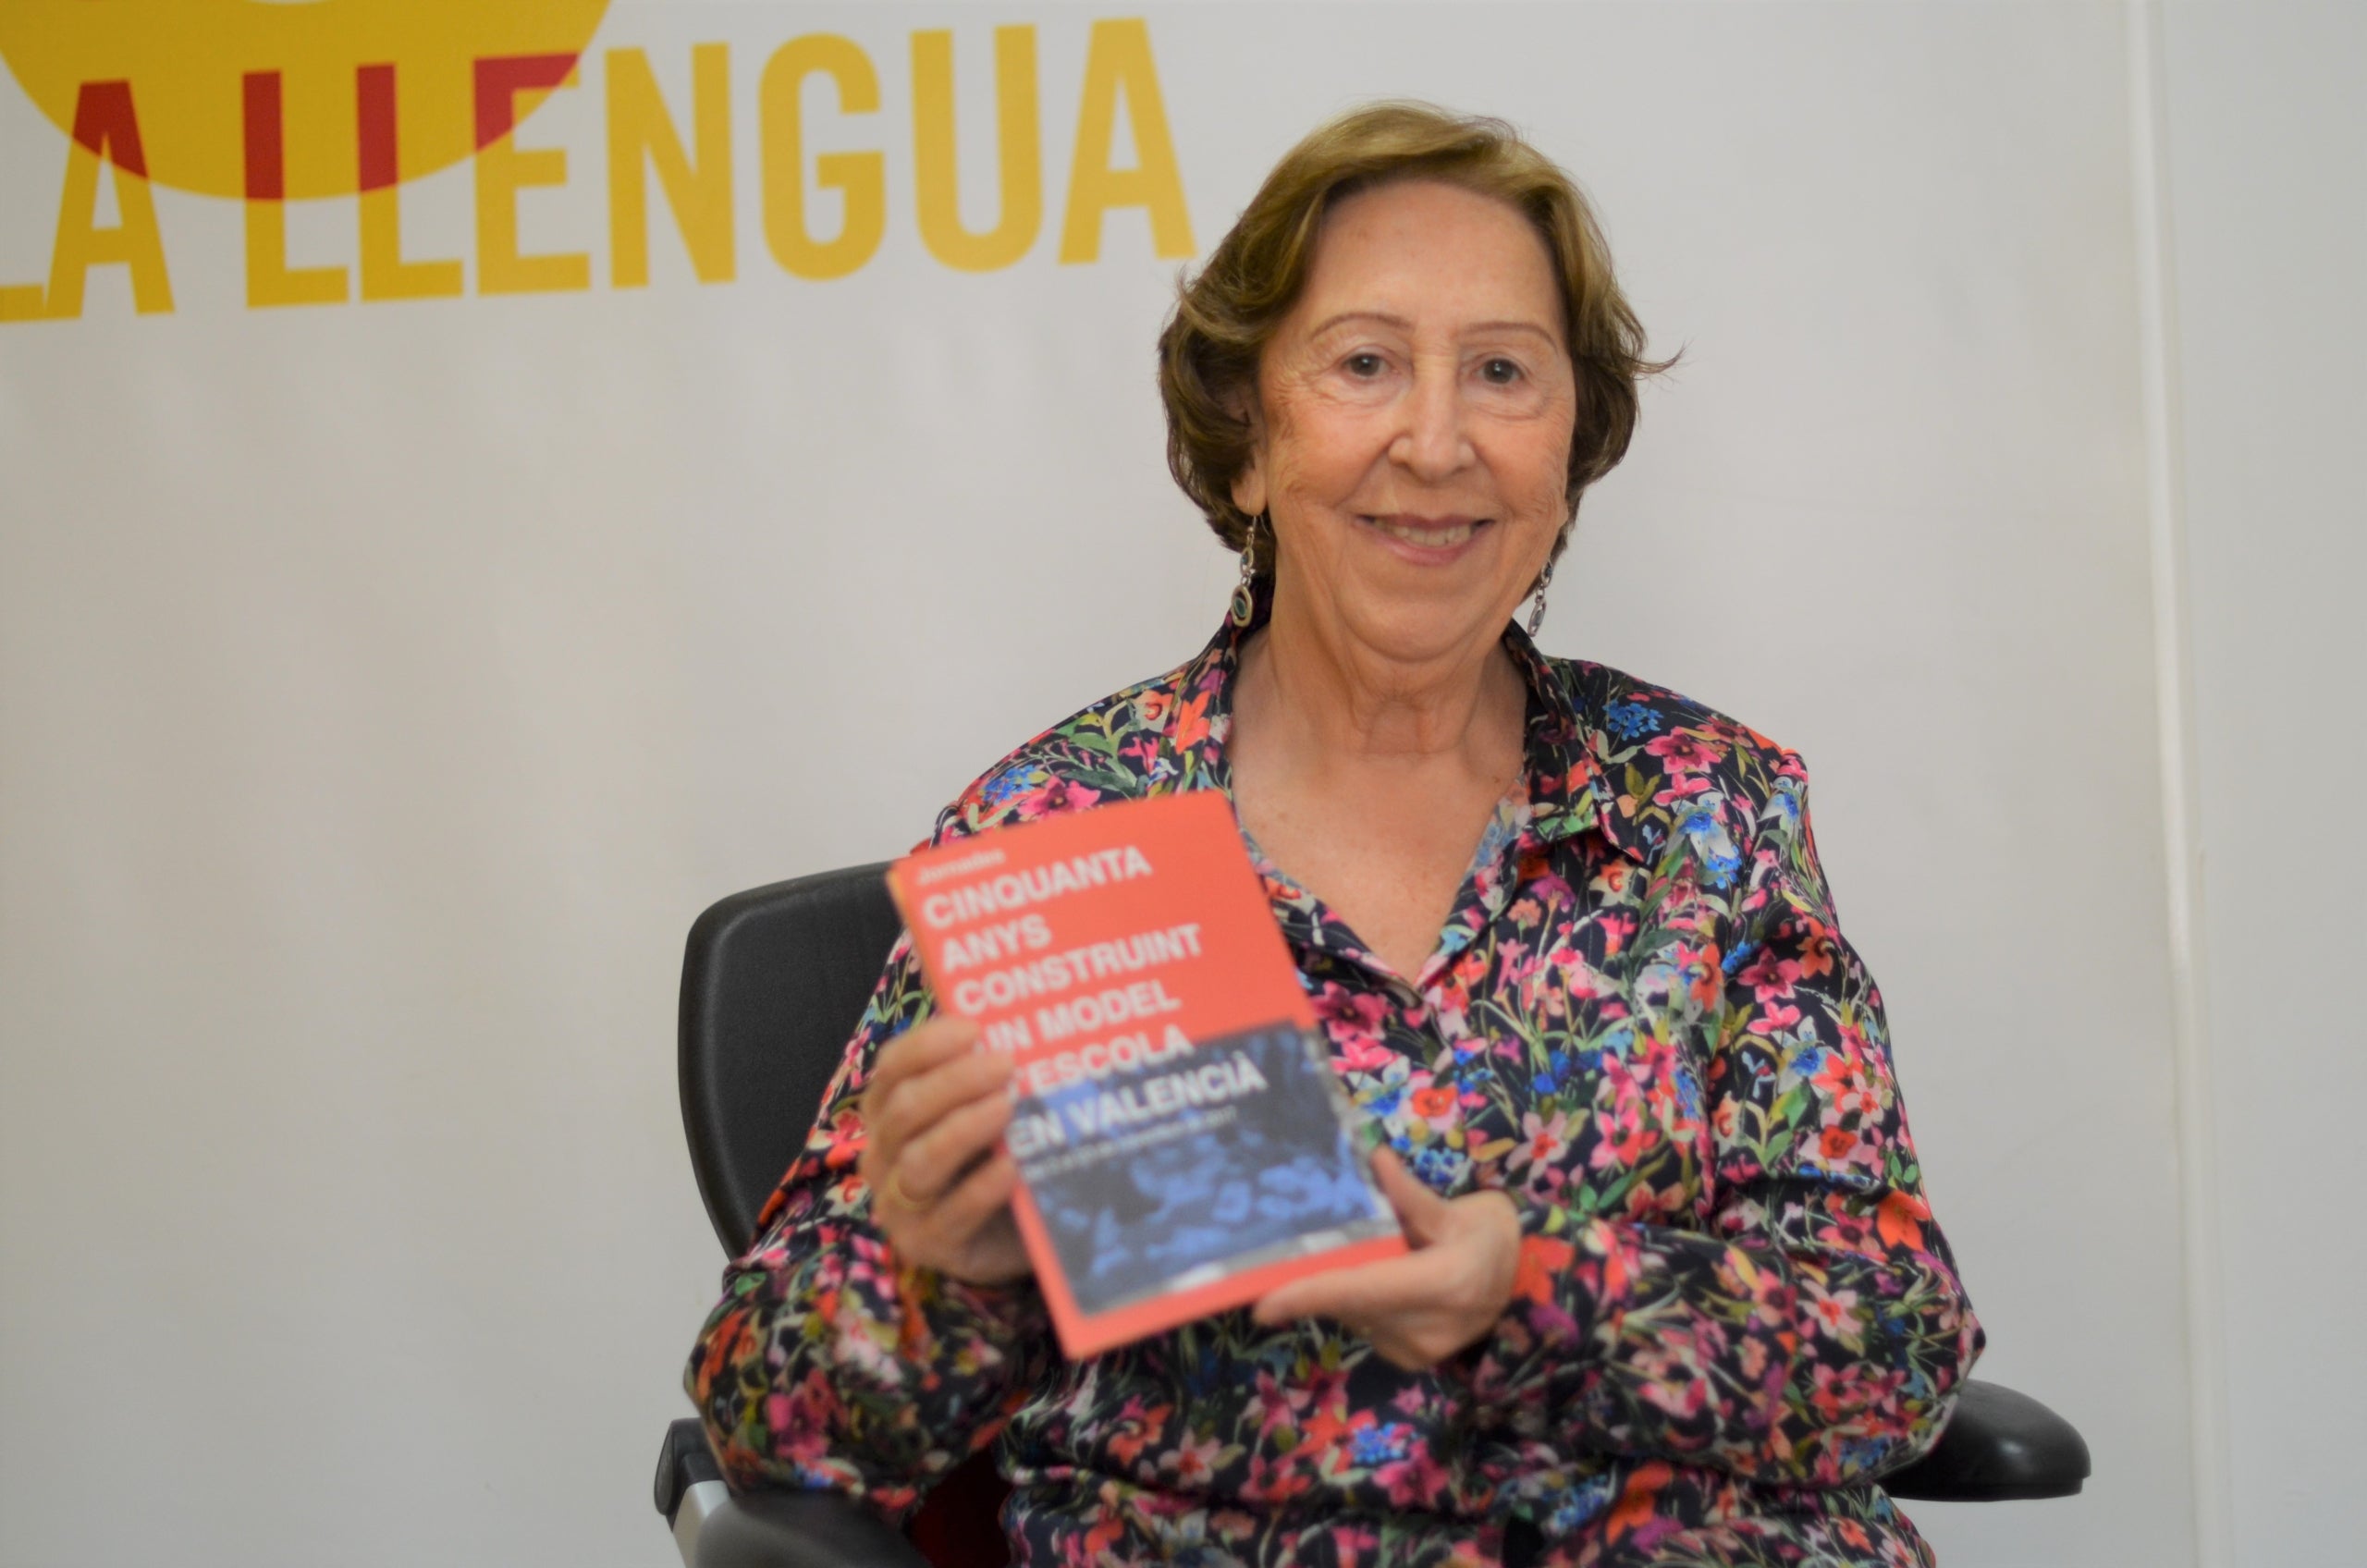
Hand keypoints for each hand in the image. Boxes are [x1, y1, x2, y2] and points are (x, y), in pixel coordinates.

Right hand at [857, 1015, 1031, 1285]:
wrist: (1012, 1232)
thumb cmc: (994, 1153)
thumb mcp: (987, 1104)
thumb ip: (989, 1068)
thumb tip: (1015, 1016)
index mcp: (890, 1109)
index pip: (893, 1067)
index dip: (929, 1045)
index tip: (975, 1028)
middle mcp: (883, 1153)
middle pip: (906, 1110)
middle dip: (955, 1082)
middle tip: (1006, 1064)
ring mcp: (899, 1203)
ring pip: (920, 1162)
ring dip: (964, 1129)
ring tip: (1007, 1107)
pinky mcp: (927, 1244)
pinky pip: (949, 1215)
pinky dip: (980, 1189)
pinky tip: (1011, 1169)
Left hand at [1251, 1149, 1520, 1369]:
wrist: (1530, 1286)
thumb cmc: (1495, 1237)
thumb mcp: (1462, 1210)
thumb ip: (1412, 1196)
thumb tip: (1374, 1160)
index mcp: (1444, 1282)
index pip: (1362, 1289)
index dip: (1310, 1295)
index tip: (1263, 1303)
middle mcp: (1428, 1327)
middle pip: (1350, 1303)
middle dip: (1319, 1278)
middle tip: (1291, 1251)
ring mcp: (1420, 1351)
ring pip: (1354, 1316)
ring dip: (1344, 1287)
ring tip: (1359, 1255)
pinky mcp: (1412, 1361)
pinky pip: (1366, 1327)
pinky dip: (1360, 1302)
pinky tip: (1377, 1279)